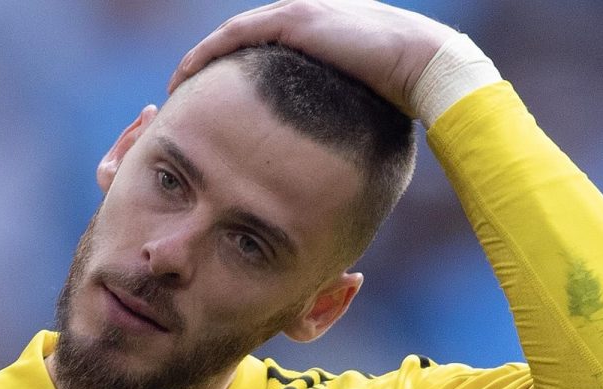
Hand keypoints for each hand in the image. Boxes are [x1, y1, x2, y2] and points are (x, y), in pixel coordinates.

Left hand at [167, 0, 456, 116]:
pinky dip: (209, 52)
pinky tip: (187, 74)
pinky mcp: (296, 19)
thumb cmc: (403, 94)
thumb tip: (330, 160)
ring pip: (233, 34)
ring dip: (201, 59)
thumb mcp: (361, 107)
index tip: (212, 101)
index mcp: (319, 33)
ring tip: (178, 86)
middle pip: (242, 39)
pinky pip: (237, 35)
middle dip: (210, 65)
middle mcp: (305, 16)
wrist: (425, 65)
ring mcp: (300, 13)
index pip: (263, 48)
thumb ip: (338, 119)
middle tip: (184, 94)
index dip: (233, 71)